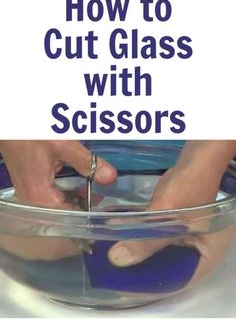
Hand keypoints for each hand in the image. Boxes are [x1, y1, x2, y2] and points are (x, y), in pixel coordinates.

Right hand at [0, 140, 116, 260]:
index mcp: (40, 196)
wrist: (10, 124)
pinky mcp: (31, 184)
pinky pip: (52, 195)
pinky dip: (67, 192)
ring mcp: (30, 192)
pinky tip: (80, 186)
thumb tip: (110, 178)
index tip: (105, 211)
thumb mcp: (63, 146)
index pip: (68, 217)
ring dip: (77, 198)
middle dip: (85, 206)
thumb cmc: (31, 134)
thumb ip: (87, 163)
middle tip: (104, 200)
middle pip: (64, 212)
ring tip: (96, 194)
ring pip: (59, 203)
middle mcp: (32, 200)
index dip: (88, 215)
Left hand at [108, 141, 235, 288]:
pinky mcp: (177, 224)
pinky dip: (143, 236)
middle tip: (118, 270)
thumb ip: (145, 240)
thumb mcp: (167, 217)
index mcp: (207, 256)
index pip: (178, 282)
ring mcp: (189, 236)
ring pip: (162, 252)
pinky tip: (123, 235)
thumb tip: (117, 259)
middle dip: (144, 268)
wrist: (195, 160)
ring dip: (141, 251)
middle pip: (169, 268)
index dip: (153, 286)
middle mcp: (199, 251)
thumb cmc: (190, 188)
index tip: (127, 284)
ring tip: (116, 255)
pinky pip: (158, 236)